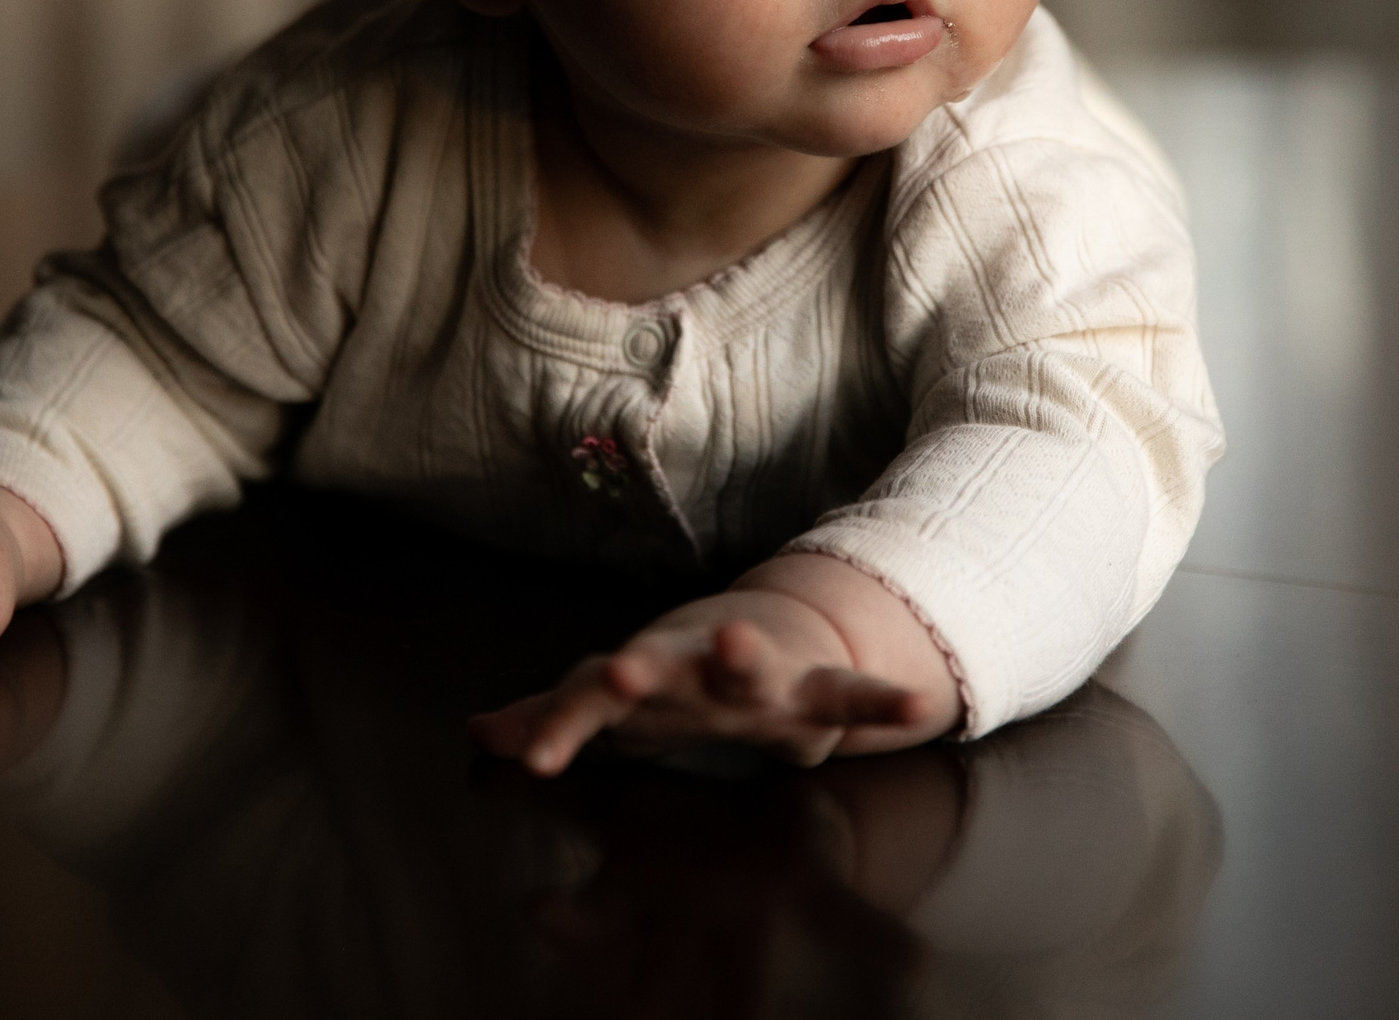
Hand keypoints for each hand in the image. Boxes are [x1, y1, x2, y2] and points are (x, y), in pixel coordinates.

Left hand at [468, 553, 959, 774]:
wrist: (760, 641)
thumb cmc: (677, 679)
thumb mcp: (617, 701)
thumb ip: (550, 714)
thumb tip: (481, 730)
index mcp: (641, 679)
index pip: (587, 699)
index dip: (560, 724)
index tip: (536, 757)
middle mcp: (691, 671)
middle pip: (660, 668)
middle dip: (640, 673)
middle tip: (618, 674)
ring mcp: (757, 674)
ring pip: (750, 666)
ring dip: (741, 657)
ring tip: (732, 644)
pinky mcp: (815, 689)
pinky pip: (853, 696)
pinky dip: (884, 702)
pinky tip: (917, 707)